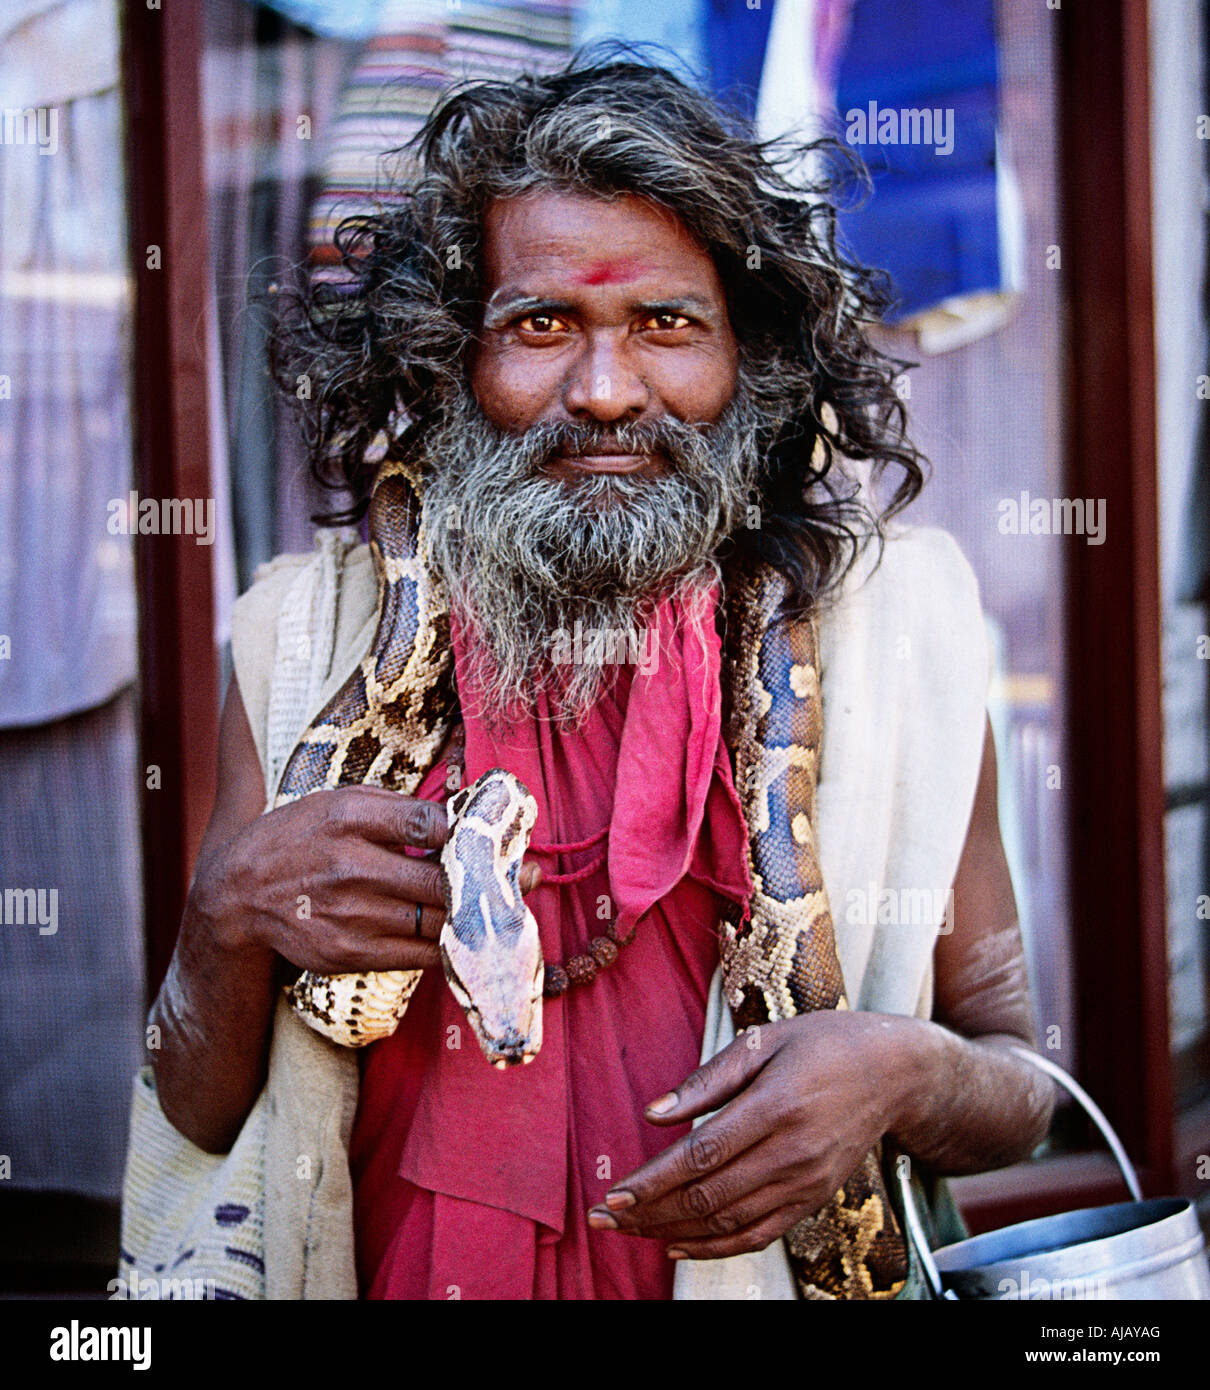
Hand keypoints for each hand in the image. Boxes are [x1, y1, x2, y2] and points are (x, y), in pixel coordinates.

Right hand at [193, 785, 540, 974]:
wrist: (237, 896)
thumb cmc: (300, 837)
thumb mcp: (341, 803)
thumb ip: (399, 809)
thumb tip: (463, 815)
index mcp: (349, 817)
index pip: (430, 823)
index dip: (474, 831)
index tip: (506, 832)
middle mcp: (350, 867)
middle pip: (443, 879)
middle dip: (494, 878)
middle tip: (531, 873)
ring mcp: (349, 916)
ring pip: (438, 922)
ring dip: (479, 917)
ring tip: (510, 904)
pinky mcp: (349, 955)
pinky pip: (421, 956)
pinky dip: (452, 947)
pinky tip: (472, 935)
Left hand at [586, 1011, 924, 1260]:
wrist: (895, 1073)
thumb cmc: (824, 1044)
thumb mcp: (764, 1040)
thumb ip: (708, 1080)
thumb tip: (654, 1112)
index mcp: (775, 1106)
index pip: (701, 1156)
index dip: (653, 1182)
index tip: (612, 1195)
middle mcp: (792, 1153)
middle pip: (708, 1197)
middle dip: (649, 1213)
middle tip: (603, 1219)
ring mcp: (805, 1182)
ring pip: (728, 1224)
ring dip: (672, 1232)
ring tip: (629, 1231)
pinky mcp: (813, 1199)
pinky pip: (758, 1235)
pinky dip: (715, 1248)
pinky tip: (678, 1244)